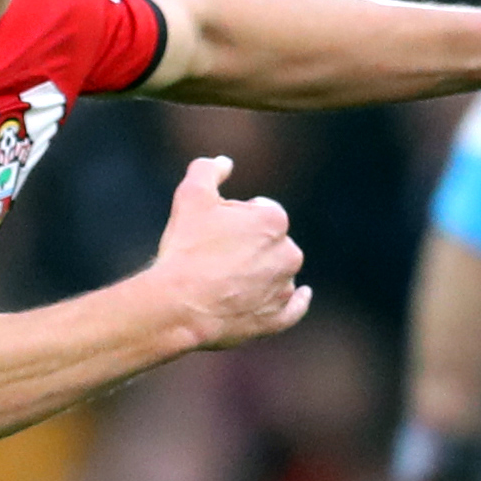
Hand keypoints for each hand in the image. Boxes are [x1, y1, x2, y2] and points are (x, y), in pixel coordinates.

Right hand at [151, 155, 308, 347]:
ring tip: (223, 284)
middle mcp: (289, 253)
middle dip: (247, 246)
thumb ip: (208, 170)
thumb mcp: (190, 196)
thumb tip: (224, 162)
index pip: (257, 211)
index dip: (232, 218)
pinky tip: (302, 294)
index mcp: (274, 220)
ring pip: (277, 274)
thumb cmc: (185, 249)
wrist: (177, 306)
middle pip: (269, 243)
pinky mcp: (276, 318)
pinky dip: (295, 302)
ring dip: (259, 274)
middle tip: (212, 258)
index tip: (210, 231)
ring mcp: (283, 288)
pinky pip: (292, 309)